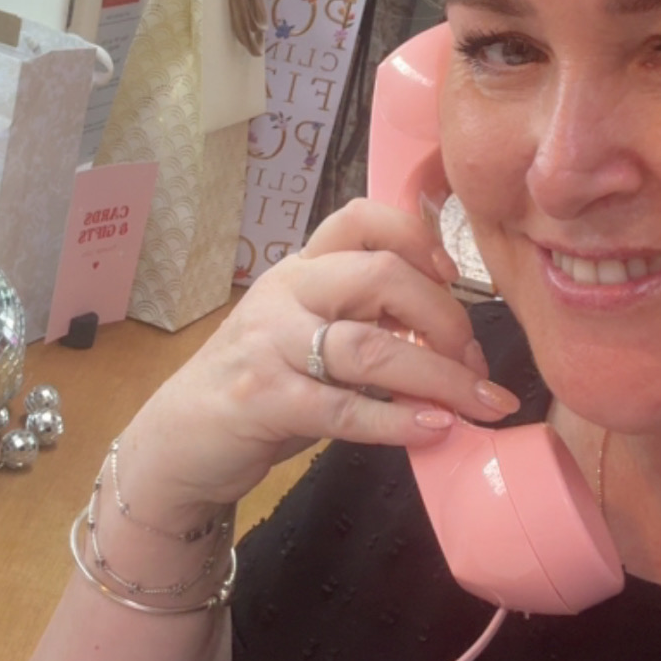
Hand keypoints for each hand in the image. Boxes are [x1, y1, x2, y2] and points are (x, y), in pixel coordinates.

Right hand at [115, 200, 518, 527]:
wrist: (179, 441)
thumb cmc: (260, 385)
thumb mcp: (308, 336)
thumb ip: (365, 323)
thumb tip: (454, 345)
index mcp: (301, 270)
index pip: (360, 219)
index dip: (417, 236)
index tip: (454, 275)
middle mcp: (285, 294)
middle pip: (381, 277)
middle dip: (447, 319)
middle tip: (476, 364)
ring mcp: (270, 345)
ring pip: (370, 348)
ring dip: (440, 378)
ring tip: (481, 405)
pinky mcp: (263, 400)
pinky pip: (345, 408)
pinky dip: (398, 422)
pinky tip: (436, 432)